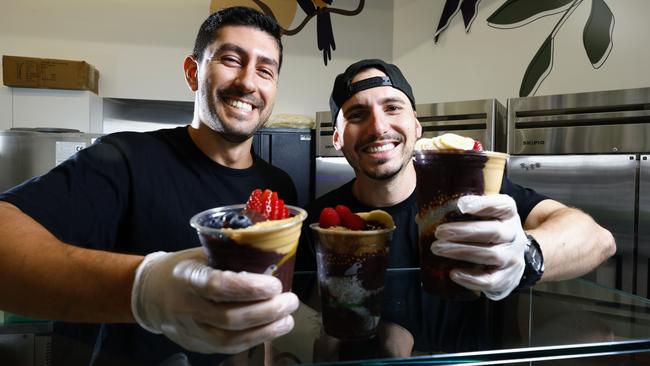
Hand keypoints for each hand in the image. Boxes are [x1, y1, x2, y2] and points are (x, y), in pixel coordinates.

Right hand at [131, 248, 298, 353]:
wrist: (151, 293)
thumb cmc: (183, 269)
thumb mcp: (202, 252)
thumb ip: (232, 255)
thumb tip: (273, 254)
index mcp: (187, 277)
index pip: (218, 286)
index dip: (250, 288)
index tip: (275, 285)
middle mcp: (187, 307)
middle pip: (230, 318)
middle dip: (267, 312)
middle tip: (289, 300)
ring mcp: (190, 330)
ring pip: (230, 340)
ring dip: (265, 330)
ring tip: (287, 318)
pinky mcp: (197, 344)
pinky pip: (227, 348)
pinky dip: (254, 340)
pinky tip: (271, 329)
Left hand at [431, 194, 526, 300]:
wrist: (511, 259)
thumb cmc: (488, 232)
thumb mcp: (481, 218)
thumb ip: (456, 213)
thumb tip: (421, 218)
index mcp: (508, 215)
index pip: (503, 205)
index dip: (484, 204)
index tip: (461, 205)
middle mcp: (514, 234)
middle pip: (493, 231)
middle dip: (463, 232)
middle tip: (439, 232)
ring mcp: (512, 258)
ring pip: (491, 255)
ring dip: (461, 252)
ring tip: (437, 249)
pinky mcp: (506, 278)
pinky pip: (490, 281)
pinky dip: (471, 278)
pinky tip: (453, 273)